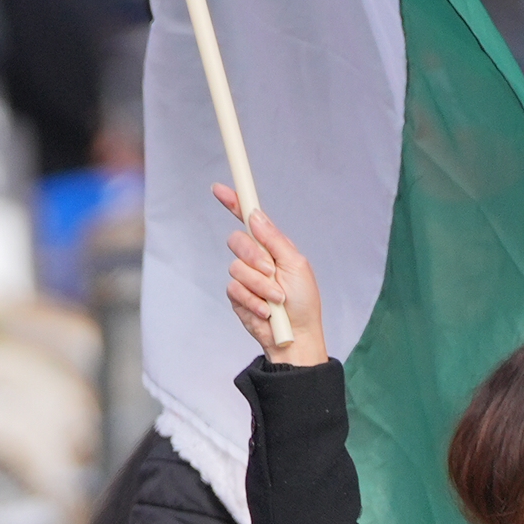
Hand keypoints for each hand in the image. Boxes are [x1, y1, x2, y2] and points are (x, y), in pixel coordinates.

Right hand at [219, 188, 329, 365]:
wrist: (294, 335)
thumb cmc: (303, 301)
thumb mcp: (295, 264)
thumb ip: (274, 240)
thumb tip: (255, 215)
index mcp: (272, 246)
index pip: (248, 219)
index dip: (234, 202)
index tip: (220, 189)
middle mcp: (256, 258)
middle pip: (237, 240)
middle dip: (254, 257)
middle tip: (271, 272)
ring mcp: (245, 277)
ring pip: (236, 268)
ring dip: (259, 286)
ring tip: (276, 300)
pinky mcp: (237, 296)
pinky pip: (234, 289)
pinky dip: (253, 301)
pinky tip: (266, 311)